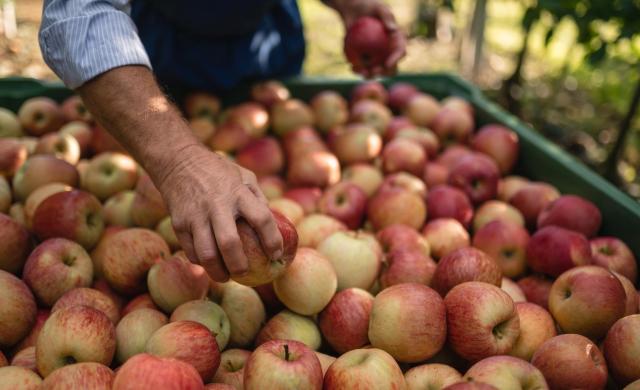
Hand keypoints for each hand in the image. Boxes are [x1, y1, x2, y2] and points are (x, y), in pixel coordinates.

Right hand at [156, 143, 282, 281]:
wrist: (178, 161)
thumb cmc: (218, 172)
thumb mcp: (244, 176)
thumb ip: (258, 200)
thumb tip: (272, 227)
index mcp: (238, 192)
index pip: (261, 219)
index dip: (272, 240)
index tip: (276, 255)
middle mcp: (217, 205)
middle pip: (230, 244)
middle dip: (240, 265)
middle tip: (246, 274)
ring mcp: (196, 215)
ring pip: (207, 254)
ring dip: (218, 272)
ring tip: (226, 277)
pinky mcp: (179, 223)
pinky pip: (191, 251)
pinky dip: (202, 263)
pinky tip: (210, 264)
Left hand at [330, 0, 405, 76]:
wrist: (352, 10)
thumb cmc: (368, 6)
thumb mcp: (378, 7)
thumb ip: (387, 16)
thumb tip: (393, 30)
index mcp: (396, 40)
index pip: (400, 52)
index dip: (396, 60)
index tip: (387, 64)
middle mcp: (389, 51)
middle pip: (391, 67)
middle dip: (384, 73)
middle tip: (374, 71)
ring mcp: (377, 57)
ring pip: (376, 71)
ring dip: (370, 75)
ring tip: (361, 71)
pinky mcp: (364, 58)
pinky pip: (362, 67)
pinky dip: (358, 70)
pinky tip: (351, 68)